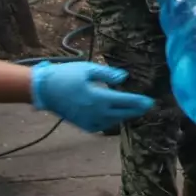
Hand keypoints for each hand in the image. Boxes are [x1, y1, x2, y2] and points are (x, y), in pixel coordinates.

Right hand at [30, 61, 154, 132]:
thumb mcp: (88, 69)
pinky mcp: (82, 125)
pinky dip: (111, 121)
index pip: (124, 102)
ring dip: (124, 116)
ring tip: (134, 110)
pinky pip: (102, 126)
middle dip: (135, 110)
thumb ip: (107, 74)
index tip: (151, 102)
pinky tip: (114, 115)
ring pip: (112, 121)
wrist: (44, 90)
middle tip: (147, 106)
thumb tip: (124, 78)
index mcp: (98, 98)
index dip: (139, 102)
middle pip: (121, 114)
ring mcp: (88, 121)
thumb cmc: (66, 75)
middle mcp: (95, 113)